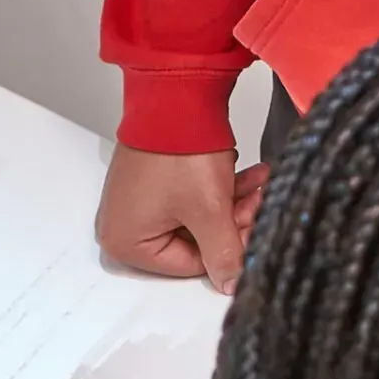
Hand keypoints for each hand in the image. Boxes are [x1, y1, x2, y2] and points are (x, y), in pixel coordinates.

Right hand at [95, 145, 269, 294]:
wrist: (174, 96)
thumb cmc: (178, 150)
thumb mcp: (209, 211)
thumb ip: (224, 253)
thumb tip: (231, 283)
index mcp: (125, 243)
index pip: (188, 266)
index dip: (227, 248)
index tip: (253, 228)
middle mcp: (121, 227)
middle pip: (191, 242)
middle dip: (231, 221)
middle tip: (258, 200)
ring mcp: (133, 203)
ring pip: (193, 219)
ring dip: (228, 203)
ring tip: (257, 183)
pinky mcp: (147, 183)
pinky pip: (185, 200)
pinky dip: (214, 190)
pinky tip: (241, 175)